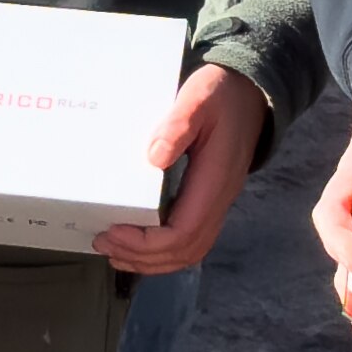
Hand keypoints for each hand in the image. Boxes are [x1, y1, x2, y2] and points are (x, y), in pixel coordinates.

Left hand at [99, 65, 270, 277]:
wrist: (249, 92)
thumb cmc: (221, 93)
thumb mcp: (198, 99)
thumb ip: (178, 125)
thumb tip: (154, 157)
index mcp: (215, 180)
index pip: (183, 233)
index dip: (146, 242)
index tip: (113, 230)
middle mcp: (219, 199)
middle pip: (184, 250)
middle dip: (142, 256)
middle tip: (102, 243)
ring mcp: (216, 202)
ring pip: (189, 251)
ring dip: (151, 259)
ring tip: (114, 252)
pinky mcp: (209, 200)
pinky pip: (190, 239)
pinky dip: (162, 250)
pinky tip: (136, 244)